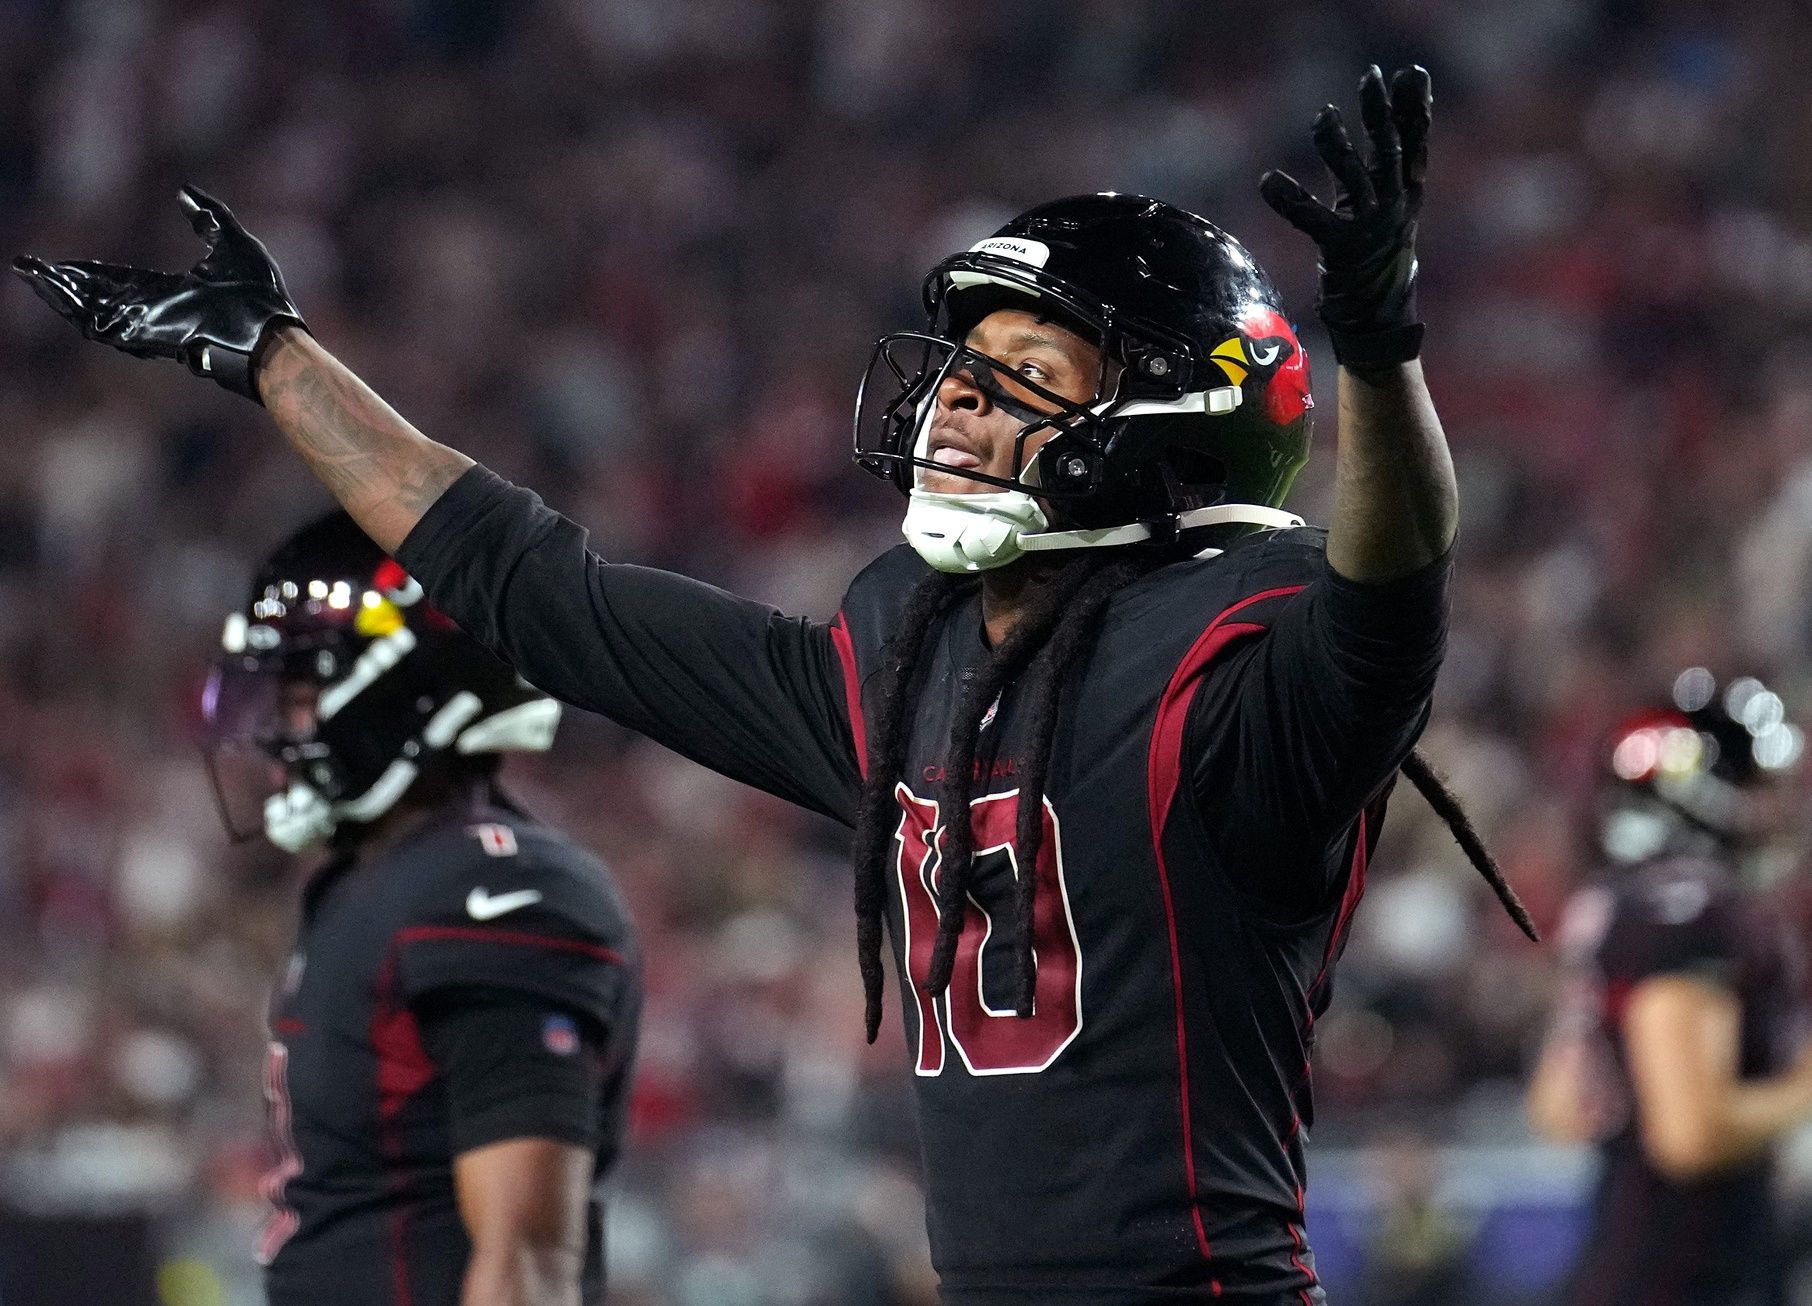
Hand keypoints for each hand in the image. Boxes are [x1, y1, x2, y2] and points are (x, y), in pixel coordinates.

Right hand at [13, 185, 306, 402]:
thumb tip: (185, 191)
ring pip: (89, 311)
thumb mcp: (231, 240)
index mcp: (172, 294)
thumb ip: (207, 215)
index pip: (120, 283)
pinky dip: (72, 305)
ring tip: (28, 273)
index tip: (63, 264)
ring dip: (57, 292)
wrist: (267, 326)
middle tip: (26, 268)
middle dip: (61, 284)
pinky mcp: (145, 334)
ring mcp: (148, 325)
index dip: (90, 273)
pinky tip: (49, 287)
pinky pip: (100, 323)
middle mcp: (154, 311)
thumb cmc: (260, 292)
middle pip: (95, 297)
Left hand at [1260, 64, 1430, 368]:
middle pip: (1390, 150)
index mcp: (1407, 193)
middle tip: (1371, 77)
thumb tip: (1386, 123)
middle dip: (1379, 113)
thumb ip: (1379, 163)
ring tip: (1323, 116)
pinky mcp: (1341, 249)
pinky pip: (1311, 219)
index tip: (1411, 74)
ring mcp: (1369, 227)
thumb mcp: (1385, 204)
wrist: (1378, 316)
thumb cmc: (1377, 254)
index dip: (1414, 108)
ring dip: (1338, 145)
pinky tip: (1268, 180)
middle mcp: (1393, 206)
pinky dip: (1289, 199)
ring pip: (1355, 178)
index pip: (1415, 142)